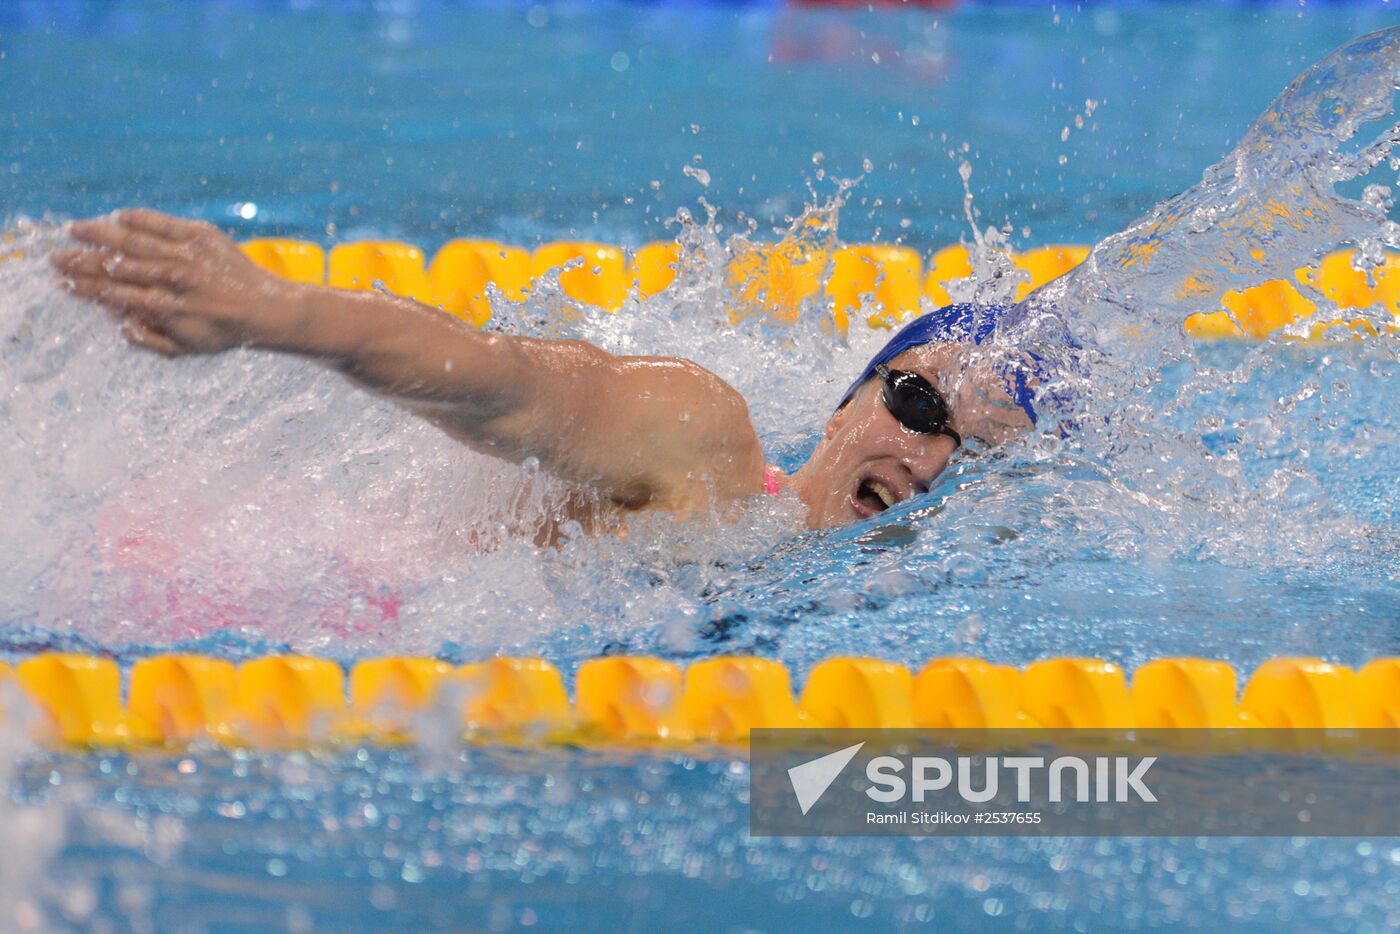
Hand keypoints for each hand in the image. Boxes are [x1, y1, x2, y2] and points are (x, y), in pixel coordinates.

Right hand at [51, 209, 289, 355]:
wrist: (266, 309)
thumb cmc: (222, 331)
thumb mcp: (185, 348)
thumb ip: (148, 340)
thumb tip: (118, 324)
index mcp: (164, 307)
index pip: (113, 293)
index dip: (85, 287)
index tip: (63, 282)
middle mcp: (171, 279)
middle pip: (115, 265)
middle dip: (82, 261)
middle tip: (57, 256)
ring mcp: (186, 255)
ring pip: (134, 240)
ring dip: (101, 234)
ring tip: (76, 229)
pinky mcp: (203, 236)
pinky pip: (164, 223)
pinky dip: (140, 218)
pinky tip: (120, 215)